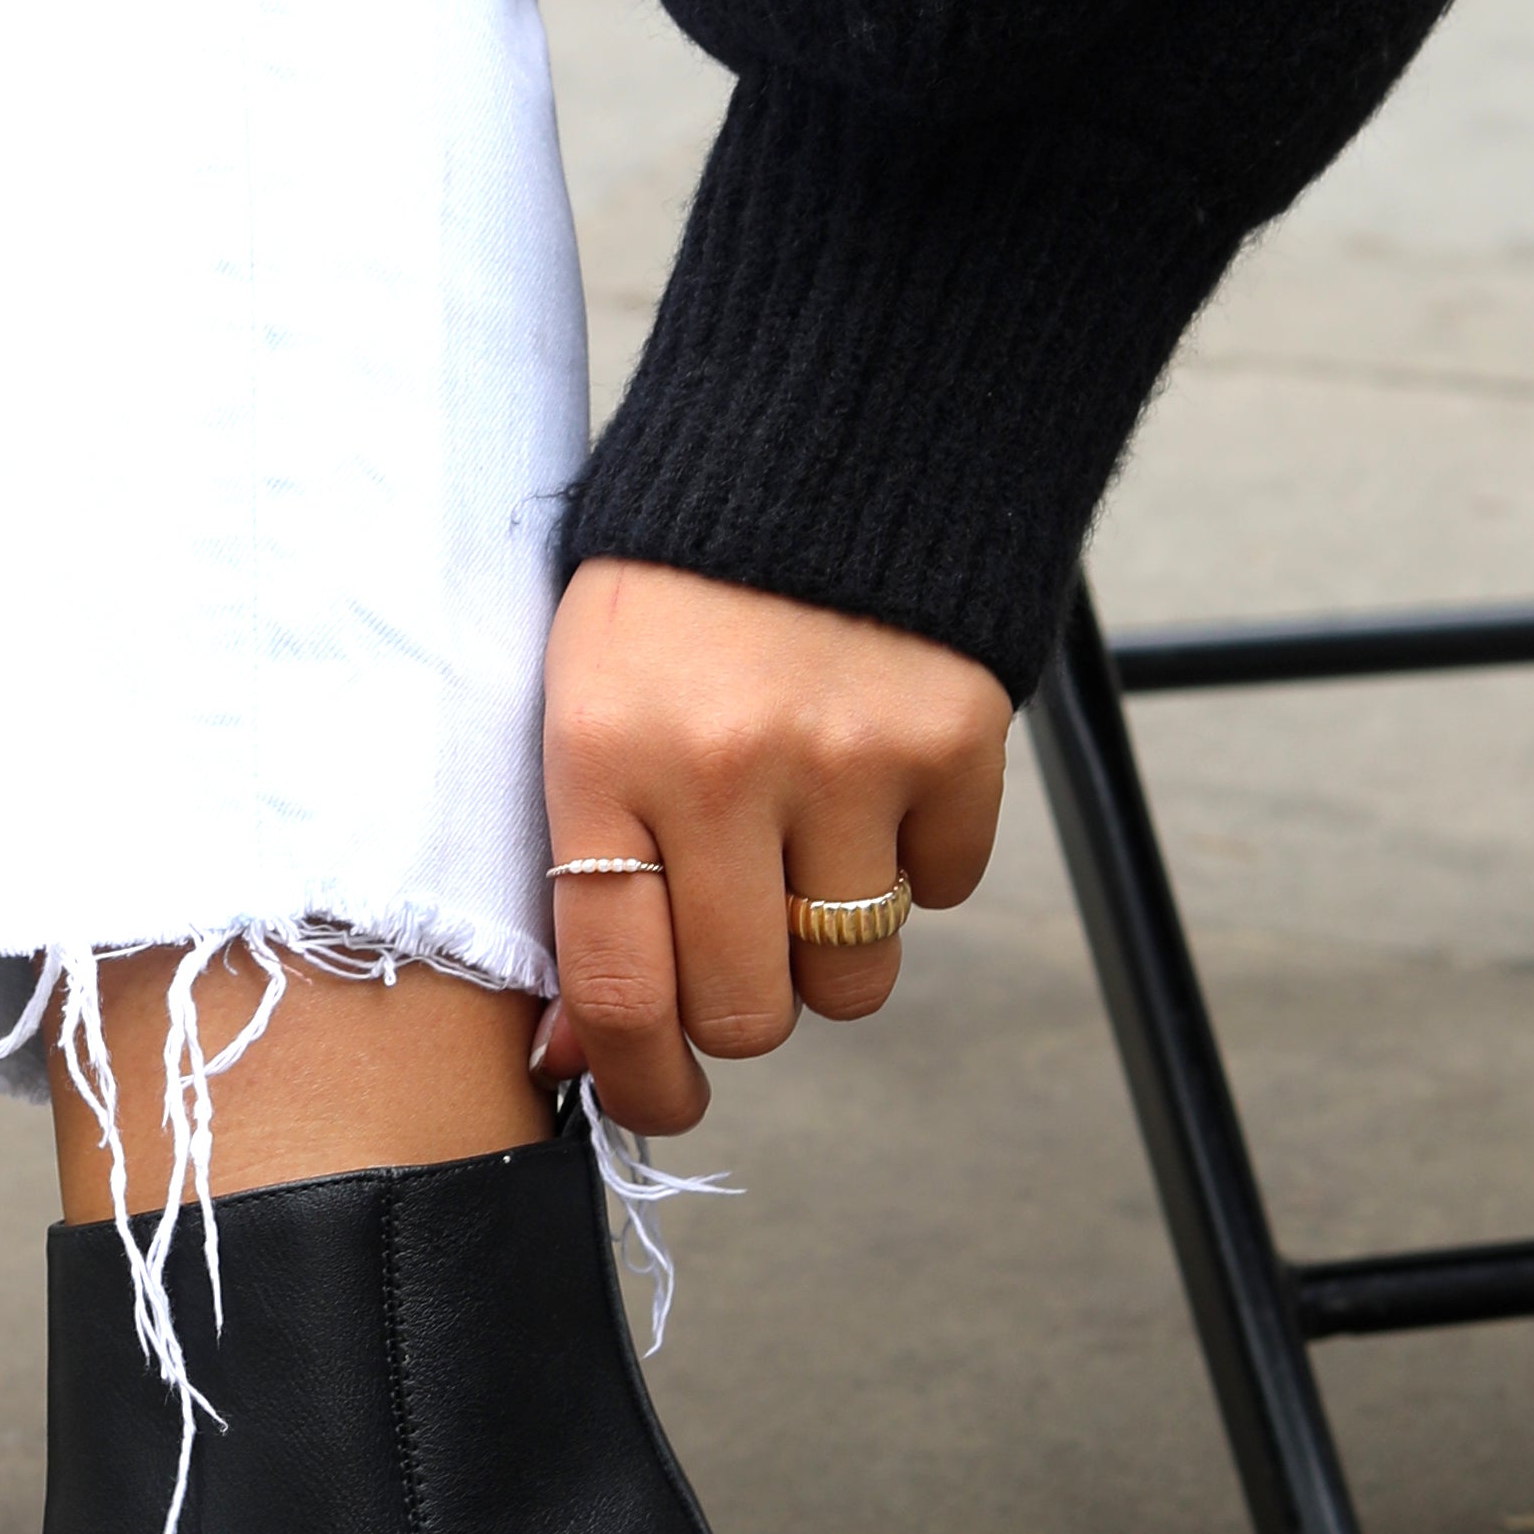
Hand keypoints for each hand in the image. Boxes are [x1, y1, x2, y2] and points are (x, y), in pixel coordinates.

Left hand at [535, 559, 1011, 1136]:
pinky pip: (946, 888)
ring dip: (830, 953)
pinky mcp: (955, 740)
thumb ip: (579, 870)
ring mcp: (848, 758)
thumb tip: (577, 1050)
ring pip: (852, 975)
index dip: (637, 1078)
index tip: (654, 1102)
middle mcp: (723, 768)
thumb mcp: (581, 701)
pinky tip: (875, 782)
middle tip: (737, 966)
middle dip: (740, 1015)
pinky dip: (918, 864)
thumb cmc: (671, 594)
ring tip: (803, 856)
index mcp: (601, 758)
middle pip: (746, 1009)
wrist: (824, 431)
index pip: (617, 986)